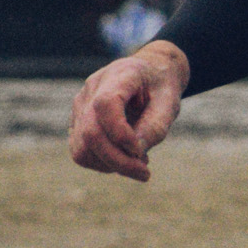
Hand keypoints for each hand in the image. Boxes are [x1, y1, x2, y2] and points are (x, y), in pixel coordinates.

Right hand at [68, 40, 188, 183]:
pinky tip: (123, 158)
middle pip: (91, 132)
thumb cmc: (161, 88)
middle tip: (145, 173)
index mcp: (119, 75)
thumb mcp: (170, 103)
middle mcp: (92, 88)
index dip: (121, 134)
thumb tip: (135, 154)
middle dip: (118, 161)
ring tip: (137, 161)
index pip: (105, 104)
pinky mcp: (77, 121)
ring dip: (110, 164)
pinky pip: (81, 151)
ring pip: (81, 147)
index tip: (141, 151)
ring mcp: (80, 105)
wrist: (149, 74)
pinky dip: (102, 163)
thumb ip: (155, 126)